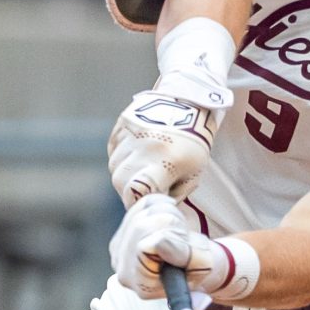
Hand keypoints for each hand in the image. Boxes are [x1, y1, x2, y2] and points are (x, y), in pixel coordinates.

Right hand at [107, 88, 224, 203]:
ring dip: (126, 173)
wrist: (190, 102)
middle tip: (147, 186)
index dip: (137, 203)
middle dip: (130, 191)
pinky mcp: (121, 125)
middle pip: (120, 182)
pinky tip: (138, 153)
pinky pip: (114, 151)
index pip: (135, 192)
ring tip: (144, 167)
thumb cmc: (195, 143)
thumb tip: (155, 206)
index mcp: (164, 162)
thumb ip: (173, 194)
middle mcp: (143, 147)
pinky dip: (122, 158)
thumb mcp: (193, 174)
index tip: (147, 201)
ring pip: (115, 167)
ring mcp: (130, 134)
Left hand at [109, 194, 234, 299]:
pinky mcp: (124, 229)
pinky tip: (172, 223)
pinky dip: (165, 205)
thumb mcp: (202, 265)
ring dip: (171, 214)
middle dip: (172, 224)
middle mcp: (124, 269)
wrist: (195, 263)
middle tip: (184, 239)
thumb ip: (184, 255)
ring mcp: (120, 248)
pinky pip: (144, 202)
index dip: (170, 238)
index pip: (144, 247)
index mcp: (142, 285)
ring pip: (145, 210)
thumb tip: (160, 242)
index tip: (184, 246)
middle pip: (142, 225)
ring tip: (180, 234)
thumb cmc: (198, 268)